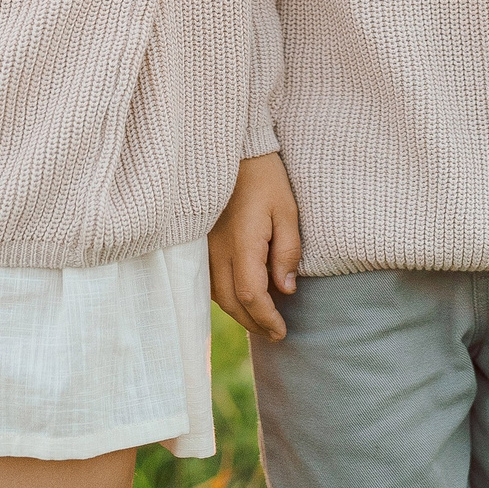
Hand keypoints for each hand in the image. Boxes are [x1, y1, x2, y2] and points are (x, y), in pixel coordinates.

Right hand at [208, 151, 302, 338]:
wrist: (234, 153)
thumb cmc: (266, 179)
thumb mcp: (287, 211)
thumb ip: (287, 251)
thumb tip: (286, 289)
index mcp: (242, 244)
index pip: (251, 295)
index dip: (266, 318)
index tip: (282, 331)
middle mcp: (217, 250)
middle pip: (231, 302)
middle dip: (253, 323)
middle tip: (275, 334)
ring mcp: (205, 247)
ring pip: (217, 295)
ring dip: (238, 313)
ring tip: (260, 321)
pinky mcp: (201, 243)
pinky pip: (209, 281)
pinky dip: (226, 297)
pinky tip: (241, 299)